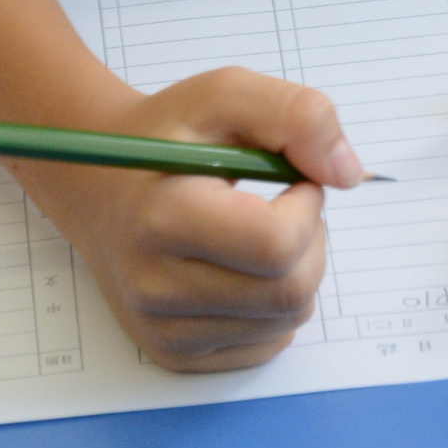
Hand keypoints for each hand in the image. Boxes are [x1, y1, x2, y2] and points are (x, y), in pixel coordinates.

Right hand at [17, 68, 364, 372]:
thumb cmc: (166, 135)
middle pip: (289, 293)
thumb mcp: (226, 93)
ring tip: (260, 230)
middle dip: (311, 242)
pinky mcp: (172, 353)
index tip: (294, 179)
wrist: (98, 184)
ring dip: (297, 271)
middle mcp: (155, 286)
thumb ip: (297, 115)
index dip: (307, 207)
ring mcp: (162, 329)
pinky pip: (265, 345)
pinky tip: (245, 266)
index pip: (275, 245)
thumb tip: (349, 173)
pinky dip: (275, 306)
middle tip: (287, 205)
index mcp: (163, 217)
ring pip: (285, 322)